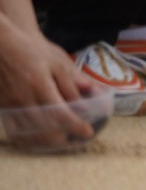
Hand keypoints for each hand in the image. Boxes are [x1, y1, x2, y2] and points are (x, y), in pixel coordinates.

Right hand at [0, 21, 96, 147]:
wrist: (4, 45)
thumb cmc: (34, 50)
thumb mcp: (58, 61)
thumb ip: (74, 81)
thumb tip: (93, 95)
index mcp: (39, 85)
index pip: (60, 114)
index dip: (75, 126)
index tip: (88, 133)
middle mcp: (23, 98)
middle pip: (44, 129)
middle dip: (63, 139)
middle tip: (78, 142)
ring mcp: (10, 105)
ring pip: (28, 133)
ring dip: (47, 142)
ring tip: (64, 144)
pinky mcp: (2, 107)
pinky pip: (14, 130)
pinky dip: (28, 139)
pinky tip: (40, 142)